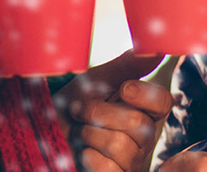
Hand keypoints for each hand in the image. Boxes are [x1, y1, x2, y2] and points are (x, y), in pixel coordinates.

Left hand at [55, 51, 170, 171]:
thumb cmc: (72, 105)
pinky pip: (110, 169)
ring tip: (79, 133)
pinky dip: (89, 158)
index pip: (163, 102)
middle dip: (100, 113)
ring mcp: (131, 162)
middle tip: (80, 111)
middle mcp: (143, 138)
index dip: (145, 95)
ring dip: (89, 135)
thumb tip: (159, 48)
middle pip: (139, 124)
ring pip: (122, 147)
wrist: (43, 133)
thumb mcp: (98, 79)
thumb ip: (129, 65)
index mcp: (143, 110)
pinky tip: (82, 154)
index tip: (123, 88)